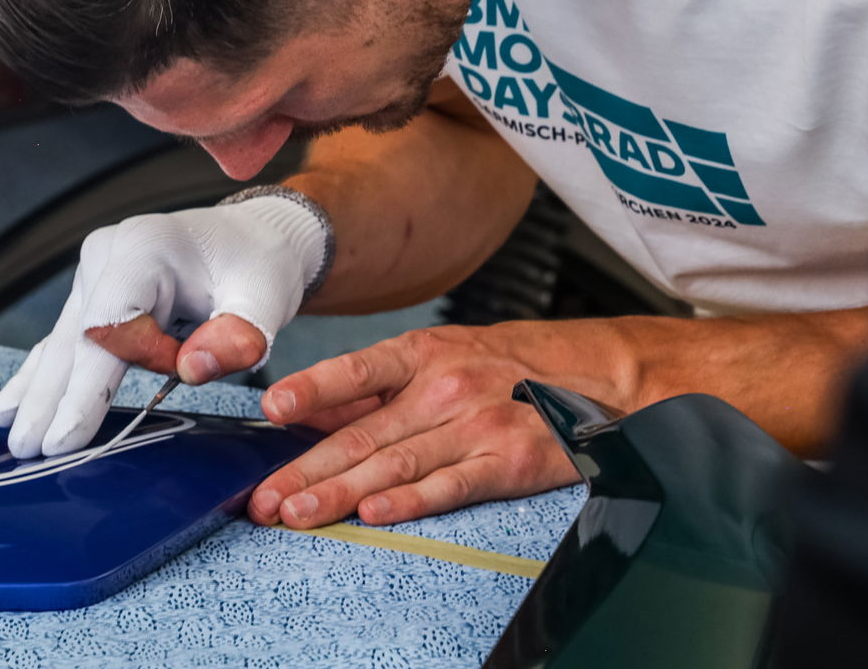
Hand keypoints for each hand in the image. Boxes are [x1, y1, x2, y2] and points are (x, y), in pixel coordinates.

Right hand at [0, 192, 328, 458]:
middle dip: (50, 397)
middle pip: (73, 337)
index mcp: (145, 248)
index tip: (67, 437)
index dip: (85, 387)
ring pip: (62, 342)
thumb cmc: (260, 266)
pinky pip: (66, 339)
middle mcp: (109, 254)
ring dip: (38, 391)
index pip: (107, 327)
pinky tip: (11, 403)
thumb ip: (239, 334)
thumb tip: (190, 371)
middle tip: (29, 451)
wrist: (255, 237)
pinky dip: (43, 375)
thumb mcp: (266, 297)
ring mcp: (96, 272)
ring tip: (10, 433)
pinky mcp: (95, 291)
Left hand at [248, 322, 603, 527]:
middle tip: (265, 498)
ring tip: (298, 514)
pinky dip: (412, 502)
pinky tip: (374, 514)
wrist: (601, 374)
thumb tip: (307, 411)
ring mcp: (476, 426)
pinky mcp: (509, 463)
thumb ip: (375, 385)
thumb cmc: (509, 366)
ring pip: (395, 464)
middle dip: (306, 470)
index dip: (311, 390)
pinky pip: (452, 486)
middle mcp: (445, 387)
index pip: (356, 371)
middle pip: (363, 434)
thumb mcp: (441, 353)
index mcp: (422, 353)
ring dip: (340, 494)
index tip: (271, 409)